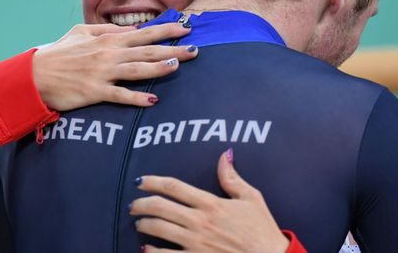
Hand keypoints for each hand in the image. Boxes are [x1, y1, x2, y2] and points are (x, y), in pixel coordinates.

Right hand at [33, 22, 197, 109]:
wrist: (33, 75)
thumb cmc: (57, 53)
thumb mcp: (80, 32)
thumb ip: (106, 29)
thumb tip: (130, 31)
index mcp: (107, 39)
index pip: (144, 33)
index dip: (167, 30)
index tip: (186, 27)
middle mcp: (109, 54)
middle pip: (147, 51)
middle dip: (173, 49)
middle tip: (196, 49)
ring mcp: (102, 73)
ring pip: (137, 70)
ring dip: (159, 68)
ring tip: (178, 65)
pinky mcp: (94, 92)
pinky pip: (120, 96)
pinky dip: (136, 99)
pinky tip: (153, 101)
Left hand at [130, 149, 290, 252]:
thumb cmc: (262, 231)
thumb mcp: (251, 198)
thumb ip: (232, 178)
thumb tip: (224, 155)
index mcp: (211, 204)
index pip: (174, 187)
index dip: (153, 181)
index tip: (140, 181)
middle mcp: (199, 223)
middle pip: (160, 207)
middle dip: (142, 204)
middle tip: (134, 204)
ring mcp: (196, 244)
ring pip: (159, 230)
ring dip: (144, 225)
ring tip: (139, 222)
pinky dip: (152, 252)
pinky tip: (146, 249)